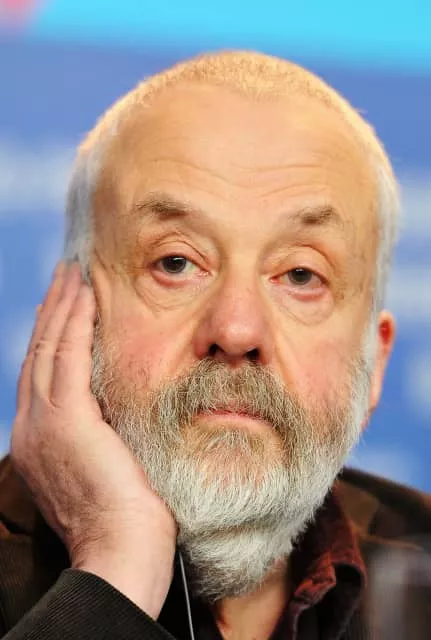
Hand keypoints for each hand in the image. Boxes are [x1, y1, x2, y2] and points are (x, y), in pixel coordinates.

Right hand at [11, 262, 176, 617]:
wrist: (121, 557)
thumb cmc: (128, 524)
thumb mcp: (108, 473)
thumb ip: (104, 440)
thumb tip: (120, 418)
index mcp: (40, 443)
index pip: (45, 376)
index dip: (55, 338)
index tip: (68, 310)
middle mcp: (32, 429)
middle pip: (40, 355)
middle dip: (54, 312)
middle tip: (67, 278)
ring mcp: (44, 423)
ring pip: (49, 348)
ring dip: (62, 307)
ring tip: (73, 275)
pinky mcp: (66, 419)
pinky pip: (67, 355)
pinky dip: (74, 321)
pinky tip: (84, 294)